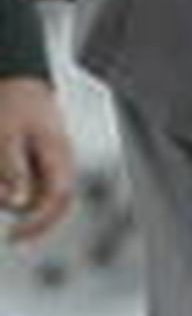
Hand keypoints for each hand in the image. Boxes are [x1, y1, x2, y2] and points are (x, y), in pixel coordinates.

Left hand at [0, 76, 74, 242]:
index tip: (14, 235)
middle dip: (34, 221)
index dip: (38, 223)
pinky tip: (7, 183)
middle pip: (55, 204)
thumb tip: (18, 204)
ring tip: (2, 188)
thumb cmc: (13, 102)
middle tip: (12, 235)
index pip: (57, 199)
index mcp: (58, 155)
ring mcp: (54, 163)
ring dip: (21, 204)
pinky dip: (19, 191)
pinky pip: (36, 186)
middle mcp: (62, 162)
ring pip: (43, 197)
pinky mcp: (43, 163)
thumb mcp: (6, 135)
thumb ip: (13, 170)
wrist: (19, 79)